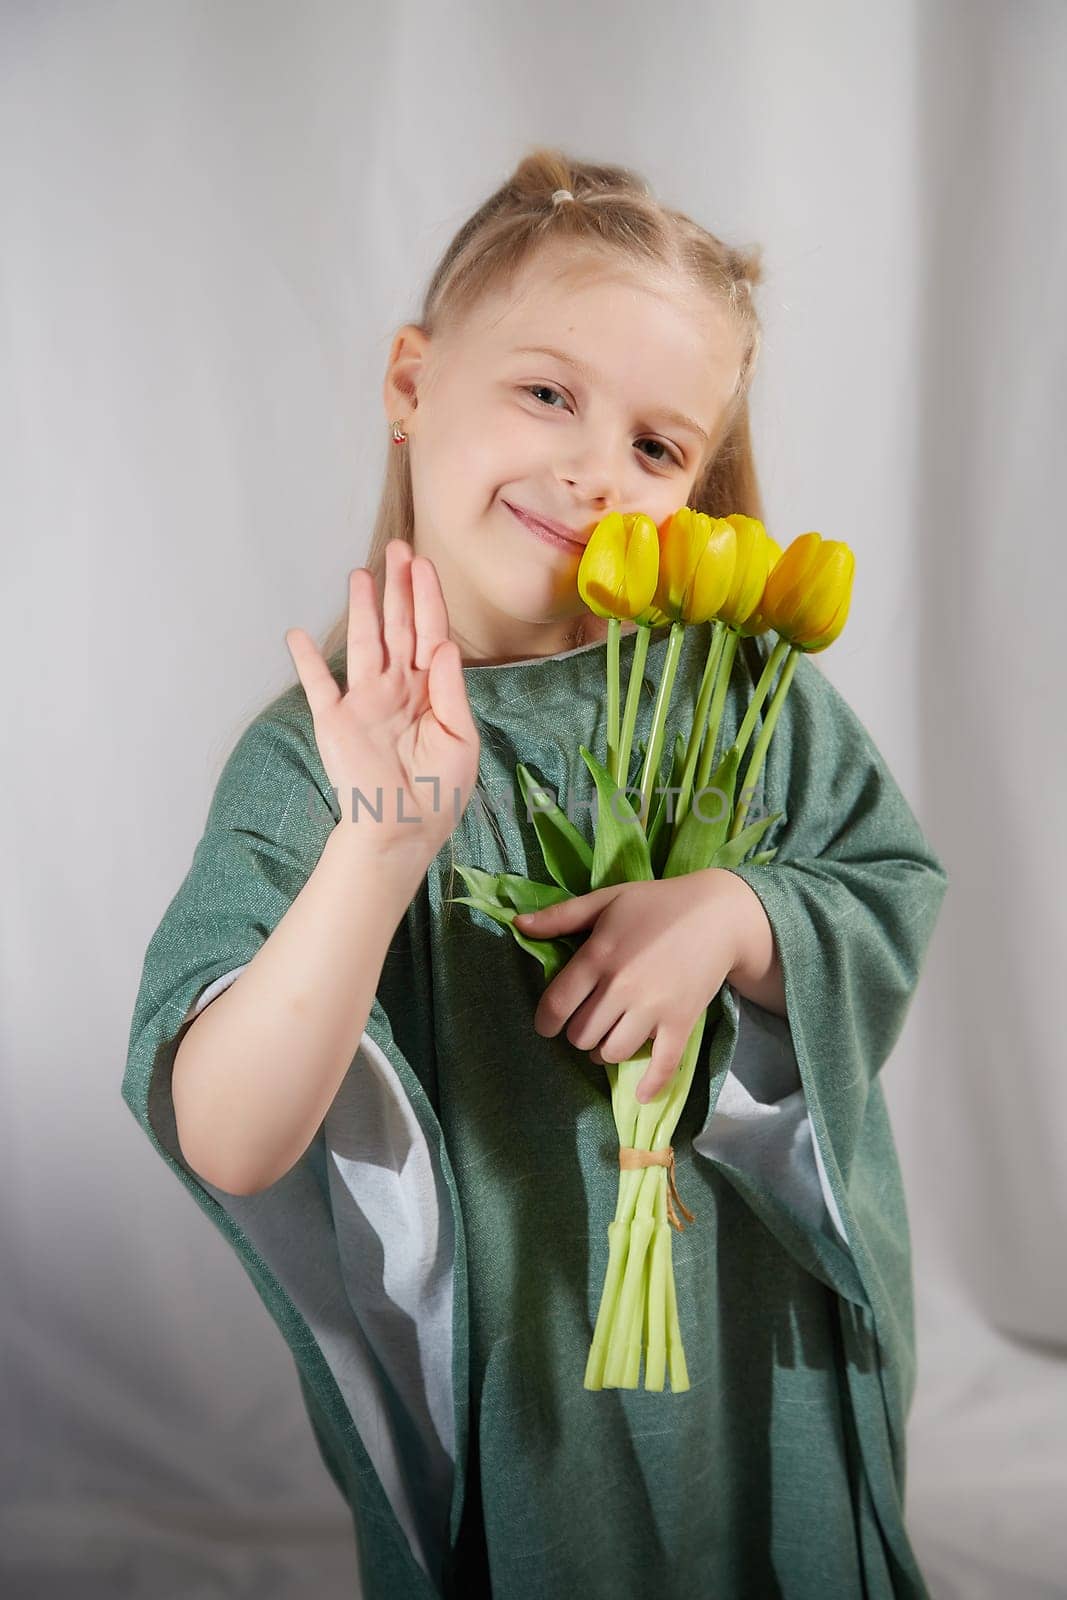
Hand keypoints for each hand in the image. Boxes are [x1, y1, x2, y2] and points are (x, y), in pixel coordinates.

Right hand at [285, 539, 480, 860]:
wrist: (402, 831)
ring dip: (362, 609)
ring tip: (360, 574)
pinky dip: (306, 661)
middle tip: (398, 548)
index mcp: (432, 692)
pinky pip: (318, 685)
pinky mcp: (336, 721)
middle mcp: (398, 689)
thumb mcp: (460, 740)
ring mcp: (365, 702)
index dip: (427, 599)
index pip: (430, 634)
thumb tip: (443, 644)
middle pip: (398, 628)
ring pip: (364, 644)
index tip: (424, 565)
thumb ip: (451, 690)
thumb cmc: (437, 792)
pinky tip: (297, 635)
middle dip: (399, 588)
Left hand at [513, 870, 745, 1101]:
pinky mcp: (681, 1022)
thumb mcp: (606, 900)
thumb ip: (561, 916)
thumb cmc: (657, 903)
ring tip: (608, 1040)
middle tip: (587, 1023)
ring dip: (604, 1052)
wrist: (718, 914)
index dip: (545, 1022)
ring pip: (613, 1052)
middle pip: (582, 1034)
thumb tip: (518, 924)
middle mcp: (621, 987)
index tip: (547, 1026)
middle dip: (578, 1034)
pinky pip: (662, 1065)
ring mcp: (653, 1008)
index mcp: (598, 956)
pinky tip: (641, 1093)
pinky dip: (650, 1084)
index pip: (557, 1005)